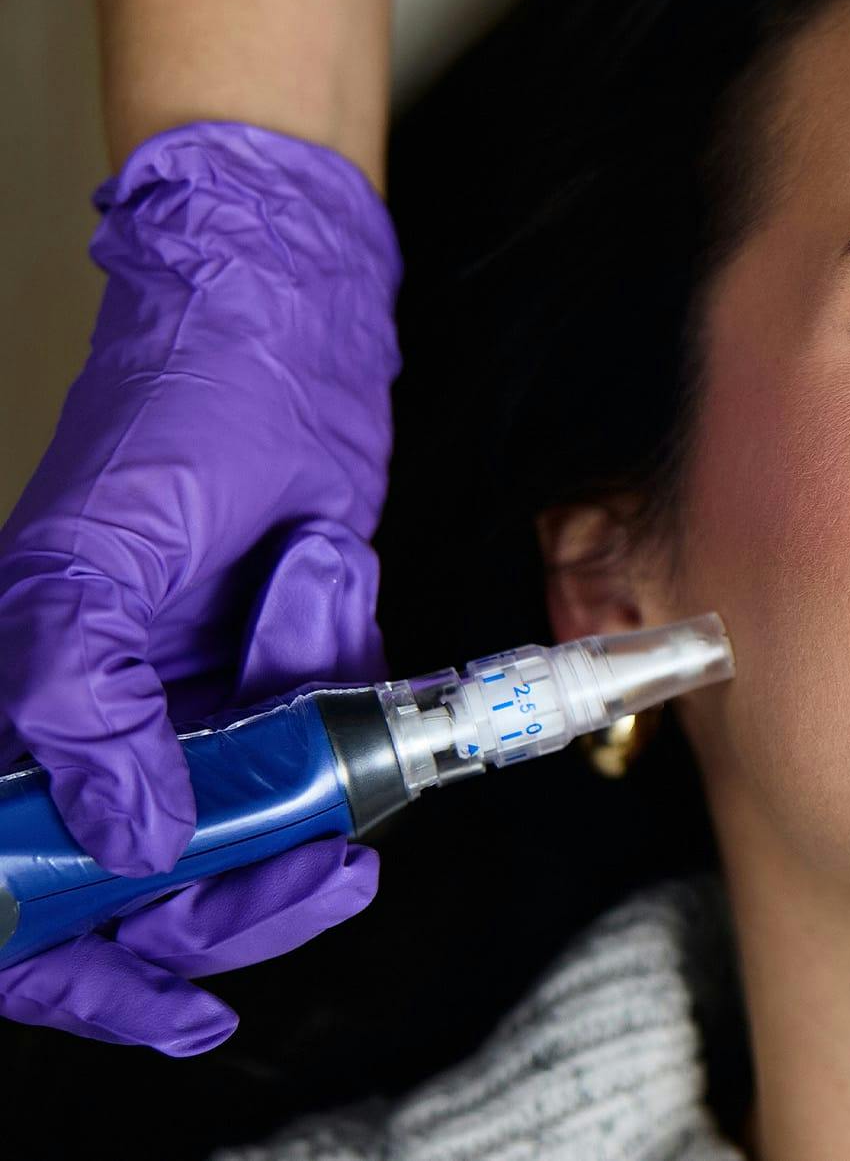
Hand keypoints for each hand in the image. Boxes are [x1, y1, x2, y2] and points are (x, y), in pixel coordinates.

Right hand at [0, 121, 403, 1052]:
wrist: (293, 332)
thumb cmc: (176, 414)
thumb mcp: (90, 556)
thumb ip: (77, 706)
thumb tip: (129, 846)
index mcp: (28, 704)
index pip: (33, 892)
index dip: (90, 973)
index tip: (179, 1000)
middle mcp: (116, 718)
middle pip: (165, 886)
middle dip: (244, 889)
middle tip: (317, 869)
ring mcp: (210, 698)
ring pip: (261, 819)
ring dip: (308, 761)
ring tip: (312, 630)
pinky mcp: (293, 665)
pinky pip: (330, 726)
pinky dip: (336, 664)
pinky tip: (318, 573)